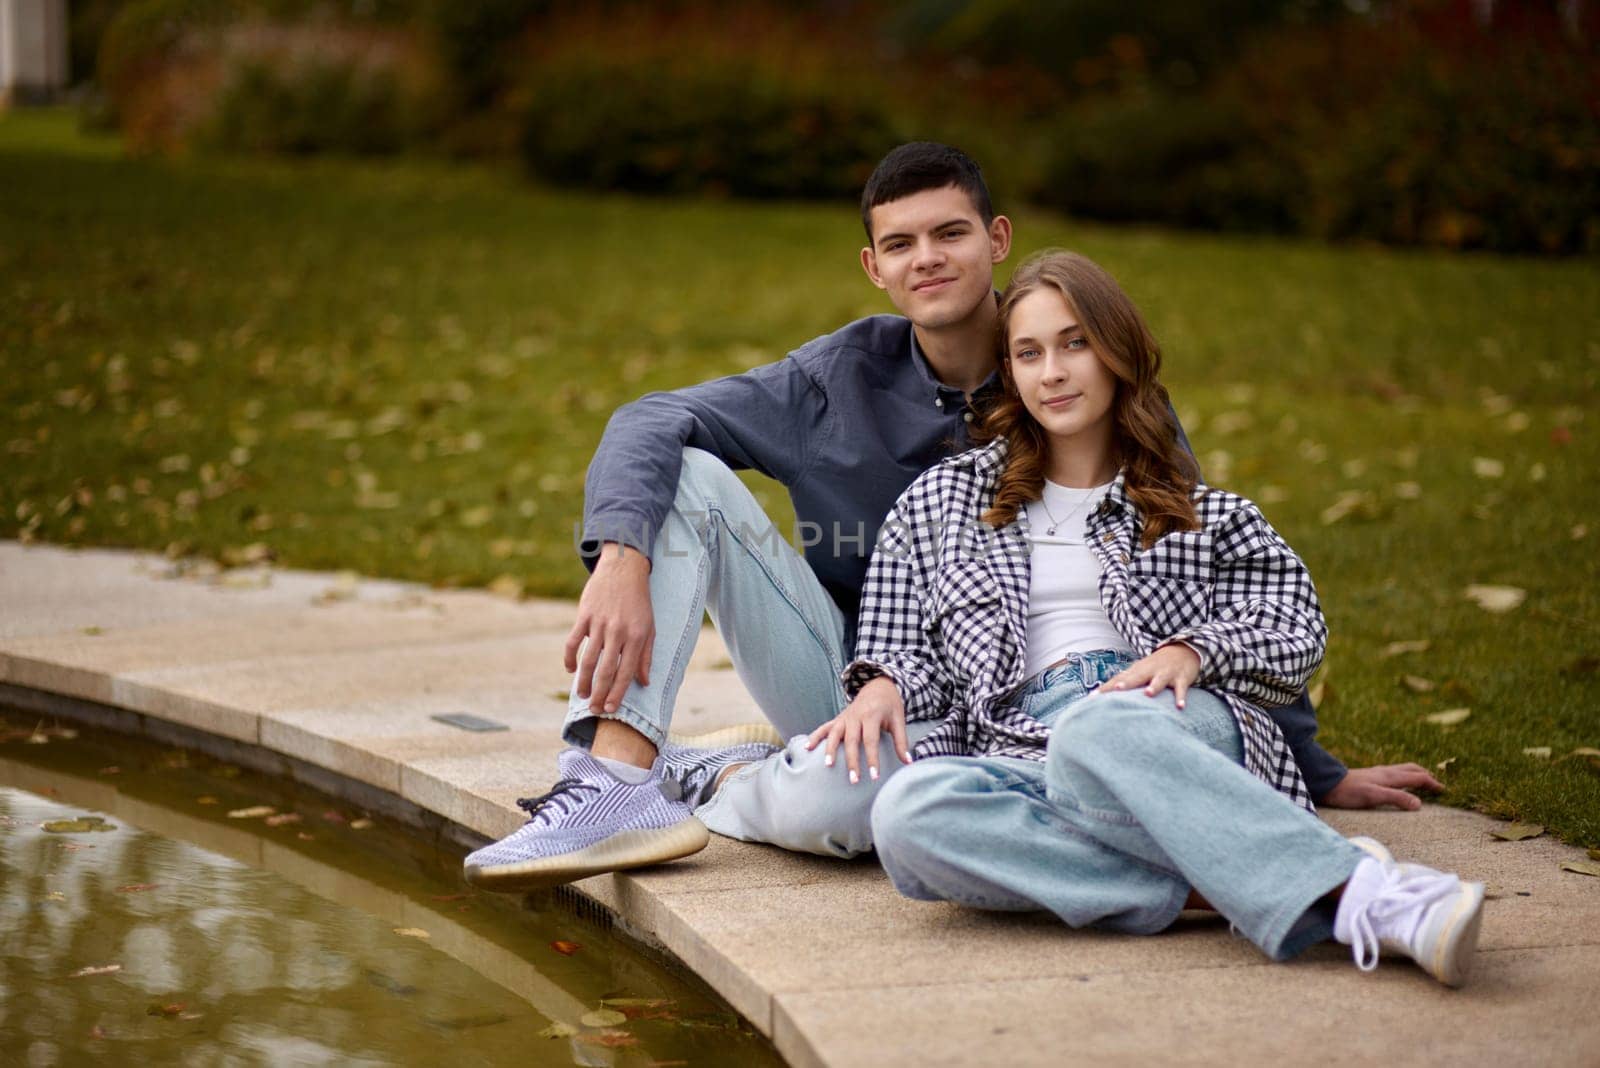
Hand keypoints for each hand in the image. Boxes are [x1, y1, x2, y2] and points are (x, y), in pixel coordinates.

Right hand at [563, 543, 653, 716]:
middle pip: (606, 670)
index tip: (611, 709)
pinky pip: (573, 641)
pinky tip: (571, 670)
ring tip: (582, 695)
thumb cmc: (639, 602)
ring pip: (588, 659)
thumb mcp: (650, 627)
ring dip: (584, 681)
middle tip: (594, 710)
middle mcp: (618, 632)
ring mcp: (600, 623)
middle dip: (599, 694)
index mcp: (637, 637)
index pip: (626, 672)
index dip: (617, 693)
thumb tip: (644, 683)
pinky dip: (570, 658)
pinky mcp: (585, 615)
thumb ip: (647, 656)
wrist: (624, 569)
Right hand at [804, 677, 910, 784]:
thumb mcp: (899, 720)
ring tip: (827, 765)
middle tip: (853, 780)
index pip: (870, 740)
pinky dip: (815, 736)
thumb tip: (909, 762)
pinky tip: (807, 747)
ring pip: (835, 734)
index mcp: (871, 716)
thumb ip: (902, 741)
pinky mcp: (838, 719)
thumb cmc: (890, 706)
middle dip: (852, 761)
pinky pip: (825, 728)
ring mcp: (845, 717)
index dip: (872, 759)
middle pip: (852, 741)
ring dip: (830, 749)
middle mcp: (856, 716)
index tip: (874, 776)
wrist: (878, 686)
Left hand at [1095, 643, 1201, 706]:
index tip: (1093, 697)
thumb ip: (1123, 682)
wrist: (1183, 651)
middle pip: (1136, 677)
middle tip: (1116, 688)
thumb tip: (1099, 696)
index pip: (1119, 679)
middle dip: (1127, 683)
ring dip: (1154, 687)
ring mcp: (1165, 674)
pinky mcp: (1181, 679)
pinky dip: (1180, 697)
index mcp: (1137, 671)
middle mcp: (1149, 671)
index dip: (1106, 687)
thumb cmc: (1155, 666)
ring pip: (1159, 680)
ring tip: (1148, 694)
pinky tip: (1180, 707)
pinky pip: (1180, 689)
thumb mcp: (1139, 671)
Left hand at [1319, 764, 1443, 810]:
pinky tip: (1398, 783)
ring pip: (1403, 770)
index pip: (1417, 778)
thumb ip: (1396, 798)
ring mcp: (1377, 773)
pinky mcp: (1370, 777)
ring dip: (1416, 774)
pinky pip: (1394, 774)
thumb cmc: (1349, 792)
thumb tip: (1419, 804)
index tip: (1445, 790)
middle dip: (1427, 775)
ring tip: (1423, 781)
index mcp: (1390, 776)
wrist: (1326, 783)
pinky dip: (1404, 777)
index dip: (1432, 783)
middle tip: (1437, 784)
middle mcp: (1386, 772)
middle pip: (1412, 770)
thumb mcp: (1374, 796)